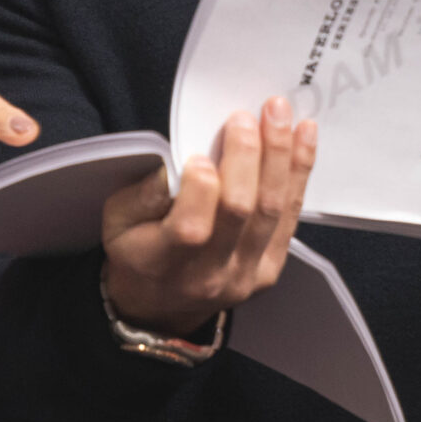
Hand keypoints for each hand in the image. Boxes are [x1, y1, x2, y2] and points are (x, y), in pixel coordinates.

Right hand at [99, 96, 317, 335]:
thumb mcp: (117, 221)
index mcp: (165, 263)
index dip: (201, 187)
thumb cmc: (136, 252)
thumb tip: (177, 165)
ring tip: (281, 115)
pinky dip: (299, 174)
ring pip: (273, 210)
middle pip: (241, 210)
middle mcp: (211, 274)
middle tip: (246, 115)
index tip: (201, 154)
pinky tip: (303, 140)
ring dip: (282, 156)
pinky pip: (290, 218)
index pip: (192, 228)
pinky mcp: (270, 270)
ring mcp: (246, 275)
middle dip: (248, 155)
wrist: (160, 306)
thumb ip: (143, 194)